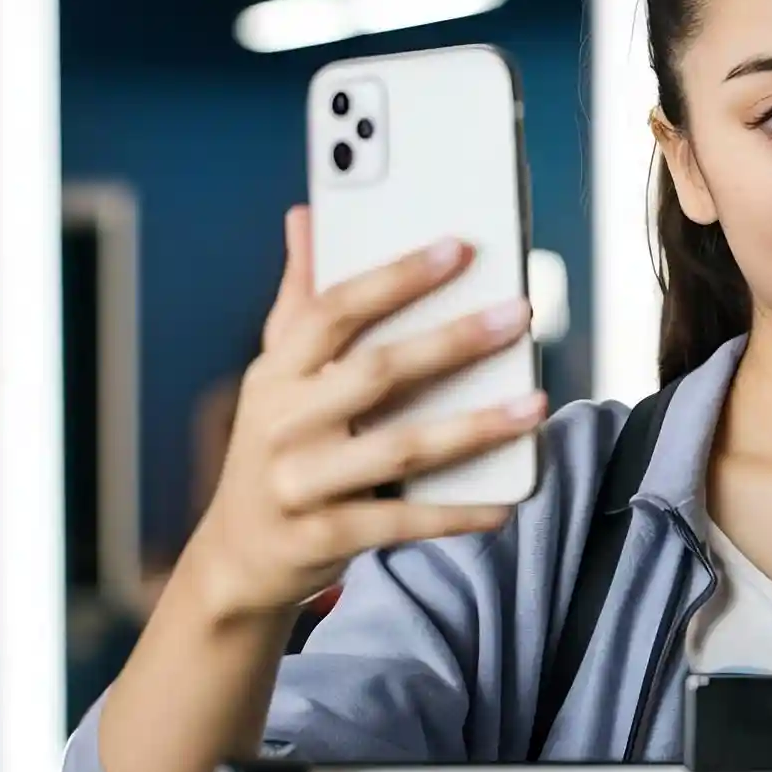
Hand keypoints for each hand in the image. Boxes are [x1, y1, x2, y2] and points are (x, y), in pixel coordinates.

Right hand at [185, 207, 546, 621]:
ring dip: (474, 428)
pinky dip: (456, 513)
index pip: (335, 310)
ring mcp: (298, 483)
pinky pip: (402, 523)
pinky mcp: (321, 537)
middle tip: (519, 314)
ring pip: (398, 449)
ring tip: (535, 405)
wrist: (235, 557)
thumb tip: (305, 215)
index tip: (460, 248)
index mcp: (275, 372)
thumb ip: (298, 301)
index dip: (397, 276)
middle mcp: (281, 422)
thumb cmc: (276, 450)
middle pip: (376, 372)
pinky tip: (506, 502)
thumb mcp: (275, 377)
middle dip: (452, 341)